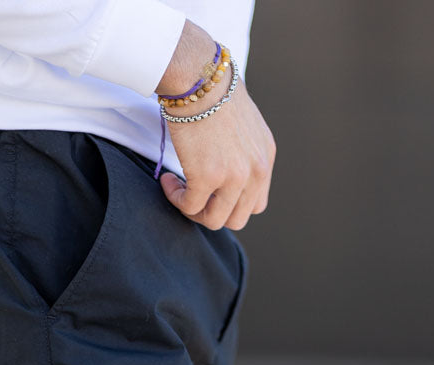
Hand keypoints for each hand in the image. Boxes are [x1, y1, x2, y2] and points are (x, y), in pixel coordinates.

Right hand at [155, 24, 274, 231]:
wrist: (199, 75)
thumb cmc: (214, 91)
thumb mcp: (244, 125)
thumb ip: (243, 152)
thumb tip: (225, 170)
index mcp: (266, 157)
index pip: (256, 203)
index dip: (231, 203)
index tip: (212, 191)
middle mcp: (256, 170)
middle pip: (238, 218)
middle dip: (213, 211)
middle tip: (193, 194)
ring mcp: (234, 176)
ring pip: (215, 220)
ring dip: (193, 210)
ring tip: (179, 188)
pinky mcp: (208, 177)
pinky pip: (189, 207)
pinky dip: (175, 198)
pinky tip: (167, 180)